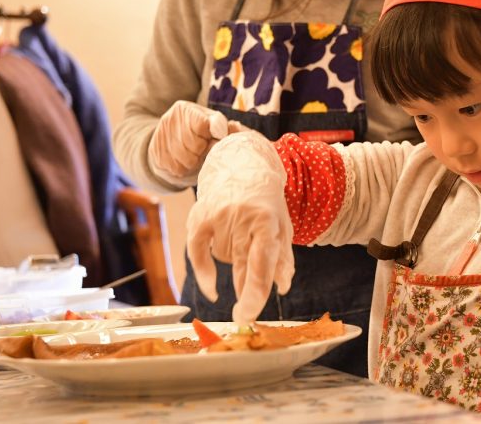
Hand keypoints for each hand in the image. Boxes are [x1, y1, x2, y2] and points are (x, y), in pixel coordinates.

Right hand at [148, 100, 246, 183]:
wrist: (170, 143)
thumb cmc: (199, 133)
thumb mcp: (213, 124)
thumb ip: (226, 127)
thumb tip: (234, 126)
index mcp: (184, 109)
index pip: (202, 126)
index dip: (211, 137)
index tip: (213, 139)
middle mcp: (169, 119)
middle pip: (195, 145)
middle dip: (203, 151)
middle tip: (203, 149)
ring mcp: (160, 136)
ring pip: (186, 159)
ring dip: (195, 162)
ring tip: (195, 156)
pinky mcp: (155, 152)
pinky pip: (177, 168)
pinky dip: (185, 169)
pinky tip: (185, 162)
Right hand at [186, 132, 294, 324]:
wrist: (241, 164)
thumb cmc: (267, 200)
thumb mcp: (282, 225)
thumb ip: (283, 257)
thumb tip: (282, 287)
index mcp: (266, 220)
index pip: (261, 264)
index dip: (255, 293)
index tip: (249, 315)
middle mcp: (241, 218)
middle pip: (241, 267)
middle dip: (244, 293)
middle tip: (244, 315)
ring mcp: (217, 217)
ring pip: (224, 259)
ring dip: (234, 261)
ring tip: (242, 237)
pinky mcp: (199, 216)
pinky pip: (196, 254)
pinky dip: (204, 273)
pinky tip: (213, 288)